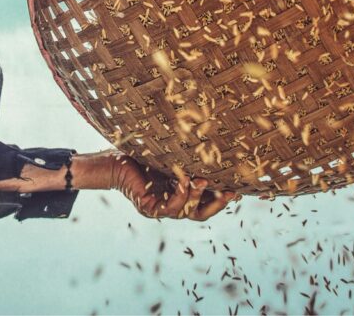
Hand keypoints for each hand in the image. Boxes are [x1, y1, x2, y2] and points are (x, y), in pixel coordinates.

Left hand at [108, 153, 236, 220]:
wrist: (114, 158)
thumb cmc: (143, 152)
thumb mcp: (173, 156)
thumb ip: (190, 157)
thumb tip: (216, 139)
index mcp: (181, 194)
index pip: (207, 202)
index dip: (223, 198)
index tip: (239, 189)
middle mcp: (172, 205)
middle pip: (202, 214)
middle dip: (218, 204)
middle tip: (231, 193)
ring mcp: (161, 209)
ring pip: (187, 212)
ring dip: (197, 197)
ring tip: (203, 181)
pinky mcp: (148, 209)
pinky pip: (169, 208)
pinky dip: (179, 196)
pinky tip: (184, 181)